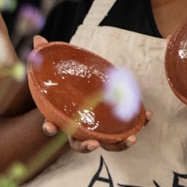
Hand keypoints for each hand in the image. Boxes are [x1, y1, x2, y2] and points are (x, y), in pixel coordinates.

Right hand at [30, 36, 152, 152]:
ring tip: (131, 138)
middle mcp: (80, 129)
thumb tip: (37, 39)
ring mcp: (99, 130)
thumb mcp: (59, 70)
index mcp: (63, 117)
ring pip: (107, 144)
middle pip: (79, 144)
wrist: (88, 88)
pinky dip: (139, 123)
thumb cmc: (71, 83)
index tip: (49, 127)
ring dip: (119, 144)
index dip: (50, 128)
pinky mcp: (116, 126)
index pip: (52, 126)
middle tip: (94, 144)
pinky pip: (128, 128)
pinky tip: (149, 114)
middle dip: (85, 147)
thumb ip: (46, 56)